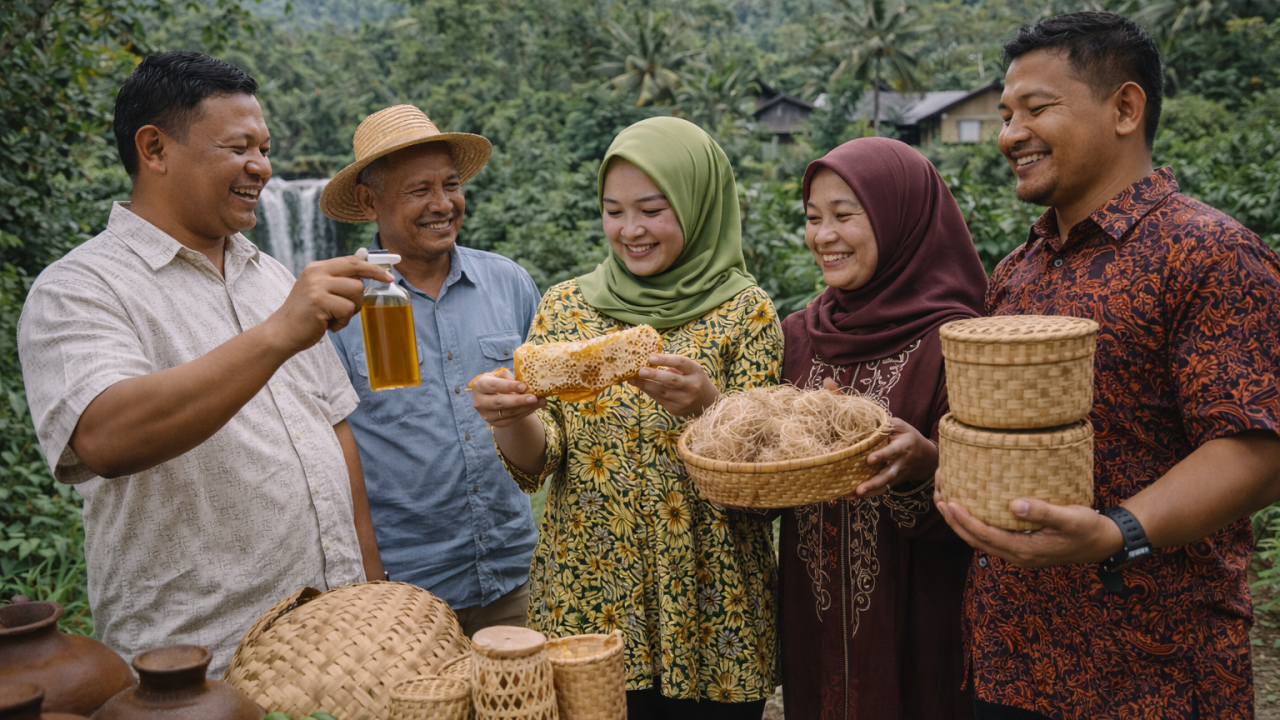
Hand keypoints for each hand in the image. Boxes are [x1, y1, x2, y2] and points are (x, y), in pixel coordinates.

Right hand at [266, 249, 392, 351]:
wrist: (281, 333)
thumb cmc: (306, 316)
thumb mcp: (321, 292)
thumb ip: (340, 278)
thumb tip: (363, 256)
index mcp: (317, 268)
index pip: (352, 261)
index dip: (373, 268)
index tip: (388, 275)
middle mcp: (316, 272)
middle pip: (357, 272)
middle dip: (370, 285)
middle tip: (369, 296)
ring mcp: (317, 286)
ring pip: (356, 291)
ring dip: (352, 310)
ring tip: (335, 317)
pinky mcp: (318, 301)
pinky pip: (347, 309)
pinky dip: (343, 321)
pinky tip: (329, 325)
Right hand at [471, 367, 546, 426]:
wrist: (492, 396)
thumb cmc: (498, 382)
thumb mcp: (500, 375)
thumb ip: (509, 377)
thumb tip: (526, 383)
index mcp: (480, 385)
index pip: (494, 386)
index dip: (509, 386)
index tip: (523, 386)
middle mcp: (480, 402)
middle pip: (500, 402)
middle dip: (518, 400)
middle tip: (534, 398)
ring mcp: (486, 415)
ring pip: (508, 413)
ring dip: (526, 407)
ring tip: (540, 401)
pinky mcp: (495, 423)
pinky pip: (512, 420)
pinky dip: (525, 413)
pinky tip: (534, 407)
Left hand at [628, 353, 720, 417]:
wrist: (708, 405)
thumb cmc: (695, 381)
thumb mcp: (692, 370)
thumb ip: (675, 364)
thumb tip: (650, 358)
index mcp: (696, 371)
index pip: (680, 363)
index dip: (665, 359)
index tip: (650, 357)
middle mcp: (692, 386)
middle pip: (671, 380)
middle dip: (654, 375)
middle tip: (640, 370)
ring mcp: (684, 400)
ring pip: (662, 392)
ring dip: (645, 385)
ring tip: (632, 379)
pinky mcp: (676, 410)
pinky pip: (659, 400)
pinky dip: (648, 392)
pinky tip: (639, 386)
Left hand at [849, 417, 937, 498]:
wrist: (925, 457)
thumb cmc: (909, 437)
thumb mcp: (901, 426)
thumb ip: (886, 424)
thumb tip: (866, 420)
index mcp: (902, 448)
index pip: (892, 452)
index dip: (882, 456)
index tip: (869, 459)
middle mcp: (899, 465)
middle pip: (887, 476)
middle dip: (873, 483)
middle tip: (859, 489)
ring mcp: (896, 476)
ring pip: (883, 486)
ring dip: (867, 492)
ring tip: (850, 495)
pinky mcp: (891, 483)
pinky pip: (879, 490)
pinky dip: (866, 495)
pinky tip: (849, 496)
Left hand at [934, 491, 1123, 567]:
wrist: (1103, 543)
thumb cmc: (1088, 529)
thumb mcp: (1070, 517)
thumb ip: (1043, 512)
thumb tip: (1014, 505)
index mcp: (1025, 550)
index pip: (986, 536)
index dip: (965, 521)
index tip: (949, 503)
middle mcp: (1017, 555)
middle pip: (976, 540)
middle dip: (954, 521)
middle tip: (938, 498)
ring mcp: (1018, 552)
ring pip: (981, 539)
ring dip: (961, 523)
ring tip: (945, 500)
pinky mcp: (1021, 546)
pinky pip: (990, 536)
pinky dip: (975, 523)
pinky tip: (970, 507)